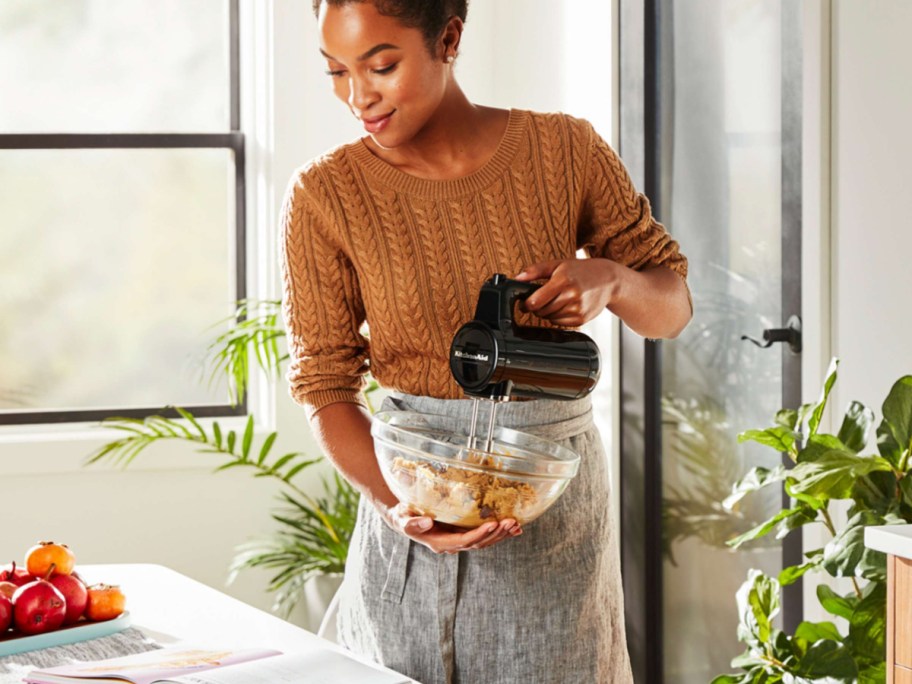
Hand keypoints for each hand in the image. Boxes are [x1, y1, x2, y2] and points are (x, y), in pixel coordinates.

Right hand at [383, 503, 521, 553]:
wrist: (404, 518)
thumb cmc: (403, 517)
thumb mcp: (403, 519)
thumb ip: (412, 523)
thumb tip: (427, 522)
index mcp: (439, 542)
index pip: (463, 541)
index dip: (479, 534)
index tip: (493, 523)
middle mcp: (452, 544)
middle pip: (479, 542)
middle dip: (496, 533)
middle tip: (511, 522)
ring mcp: (459, 540)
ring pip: (484, 541)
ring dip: (501, 534)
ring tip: (516, 524)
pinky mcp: (463, 533)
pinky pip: (484, 536)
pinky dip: (499, 533)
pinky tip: (514, 528)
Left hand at [514, 258, 619, 326]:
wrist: (608, 280)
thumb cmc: (581, 271)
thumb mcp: (558, 264)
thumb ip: (536, 270)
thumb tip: (518, 279)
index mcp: (563, 280)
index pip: (535, 301)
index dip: (527, 304)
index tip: (526, 302)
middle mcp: (571, 295)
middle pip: (541, 311)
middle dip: (538, 307)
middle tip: (543, 298)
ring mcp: (577, 309)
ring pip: (550, 318)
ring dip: (549, 312)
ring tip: (558, 299)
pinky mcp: (582, 319)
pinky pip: (560, 323)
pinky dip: (558, 317)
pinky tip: (566, 306)